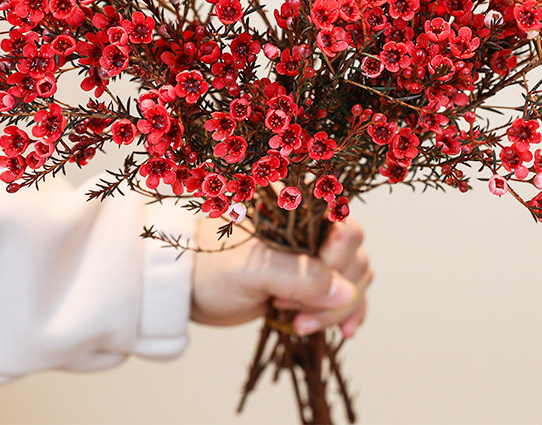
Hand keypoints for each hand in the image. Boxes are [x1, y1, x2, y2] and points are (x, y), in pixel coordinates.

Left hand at [190, 216, 371, 337]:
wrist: (186, 288)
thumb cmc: (210, 267)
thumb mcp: (253, 271)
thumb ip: (301, 277)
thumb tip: (347, 292)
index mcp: (299, 207)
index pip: (346, 230)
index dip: (335, 263)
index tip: (304, 288)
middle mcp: (312, 226)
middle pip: (355, 257)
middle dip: (333, 294)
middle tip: (295, 314)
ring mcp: (313, 254)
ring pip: (353, 278)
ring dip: (336, 309)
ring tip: (299, 325)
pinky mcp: (310, 280)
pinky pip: (346, 294)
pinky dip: (348, 312)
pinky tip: (344, 333)